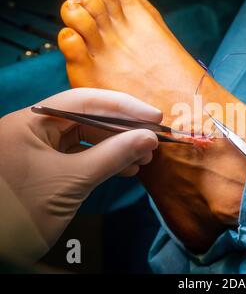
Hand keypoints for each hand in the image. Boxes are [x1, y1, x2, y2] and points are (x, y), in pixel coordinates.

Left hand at [0, 88, 160, 259]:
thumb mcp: (72, 181)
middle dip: (124, 130)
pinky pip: (84, 158)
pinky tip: (128, 169)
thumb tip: (149, 138)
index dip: (123, 106)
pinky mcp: (51, 169)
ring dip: (119, 147)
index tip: (154, 117)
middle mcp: (37, 129)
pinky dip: (108, 162)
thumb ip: (113, 156)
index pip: (84, 101)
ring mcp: (44, 150)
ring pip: (89, 139)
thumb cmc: (22, 212)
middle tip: (153, 138)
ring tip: (145, 157)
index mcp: (31, 121)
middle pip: (89, 118)